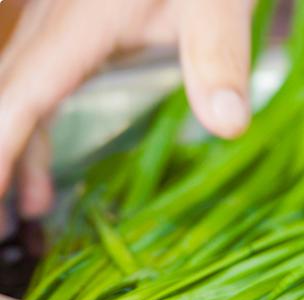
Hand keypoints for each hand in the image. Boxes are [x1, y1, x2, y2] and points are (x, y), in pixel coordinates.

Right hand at [0, 0, 254, 236]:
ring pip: (22, 86)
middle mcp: (61, 19)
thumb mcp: (218, 2)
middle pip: (8, 92)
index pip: (20, 94)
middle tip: (5, 219)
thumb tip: (227, 126)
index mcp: (82, 19)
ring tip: (31, 205)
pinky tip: (52, 153)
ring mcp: (67, 19)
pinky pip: (46, 76)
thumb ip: (218, 56)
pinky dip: (39, 121)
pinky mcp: (83, 23)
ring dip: (18, 145)